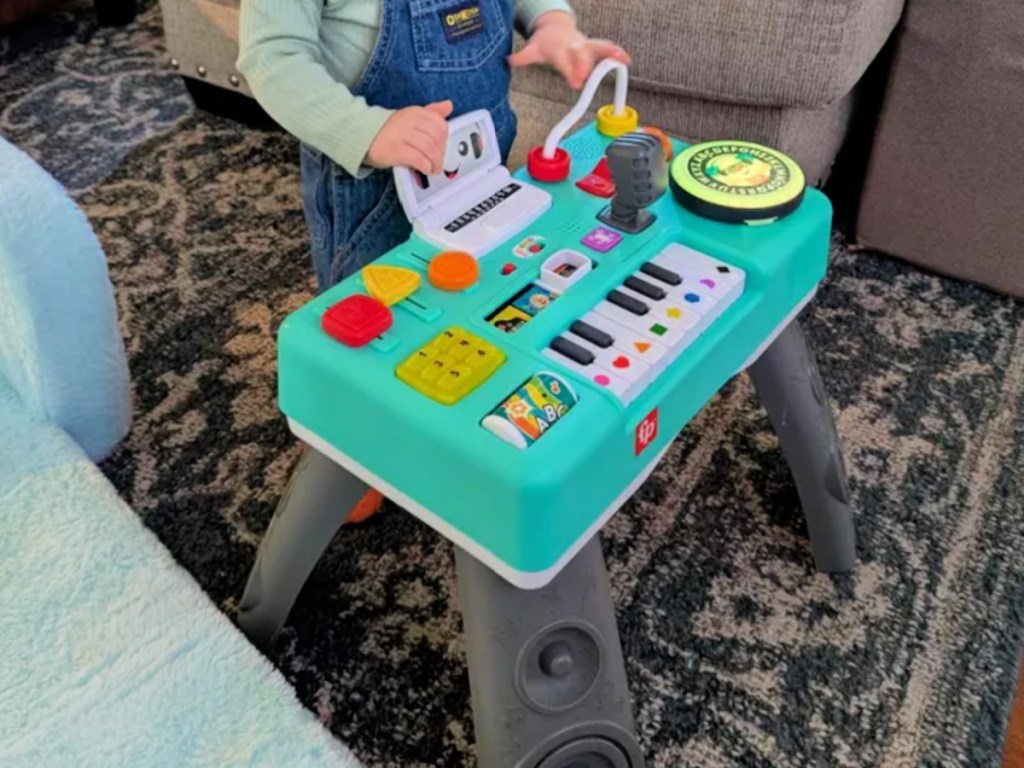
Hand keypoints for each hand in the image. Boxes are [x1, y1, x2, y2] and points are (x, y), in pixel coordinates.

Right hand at [365, 100, 452, 174]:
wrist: (362, 135)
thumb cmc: (388, 129)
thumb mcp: (410, 116)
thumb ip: (430, 112)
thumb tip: (449, 105)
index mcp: (415, 112)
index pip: (440, 124)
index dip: (444, 139)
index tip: (441, 148)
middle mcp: (409, 121)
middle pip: (436, 138)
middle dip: (441, 153)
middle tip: (438, 161)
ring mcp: (401, 135)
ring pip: (430, 149)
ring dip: (435, 162)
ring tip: (433, 168)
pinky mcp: (395, 150)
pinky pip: (418, 159)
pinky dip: (425, 166)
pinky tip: (424, 169)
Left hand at [508, 11, 629, 89]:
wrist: (554, 26)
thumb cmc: (544, 43)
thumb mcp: (533, 49)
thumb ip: (523, 57)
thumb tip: (508, 60)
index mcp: (558, 48)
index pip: (565, 61)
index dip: (571, 70)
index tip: (577, 84)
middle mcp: (573, 45)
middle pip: (581, 54)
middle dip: (587, 65)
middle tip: (592, 79)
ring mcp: (584, 44)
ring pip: (597, 47)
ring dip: (610, 52)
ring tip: (622, 59)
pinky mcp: (592, 46)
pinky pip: (606, 48)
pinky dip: (616, 52)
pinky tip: (627, 60)